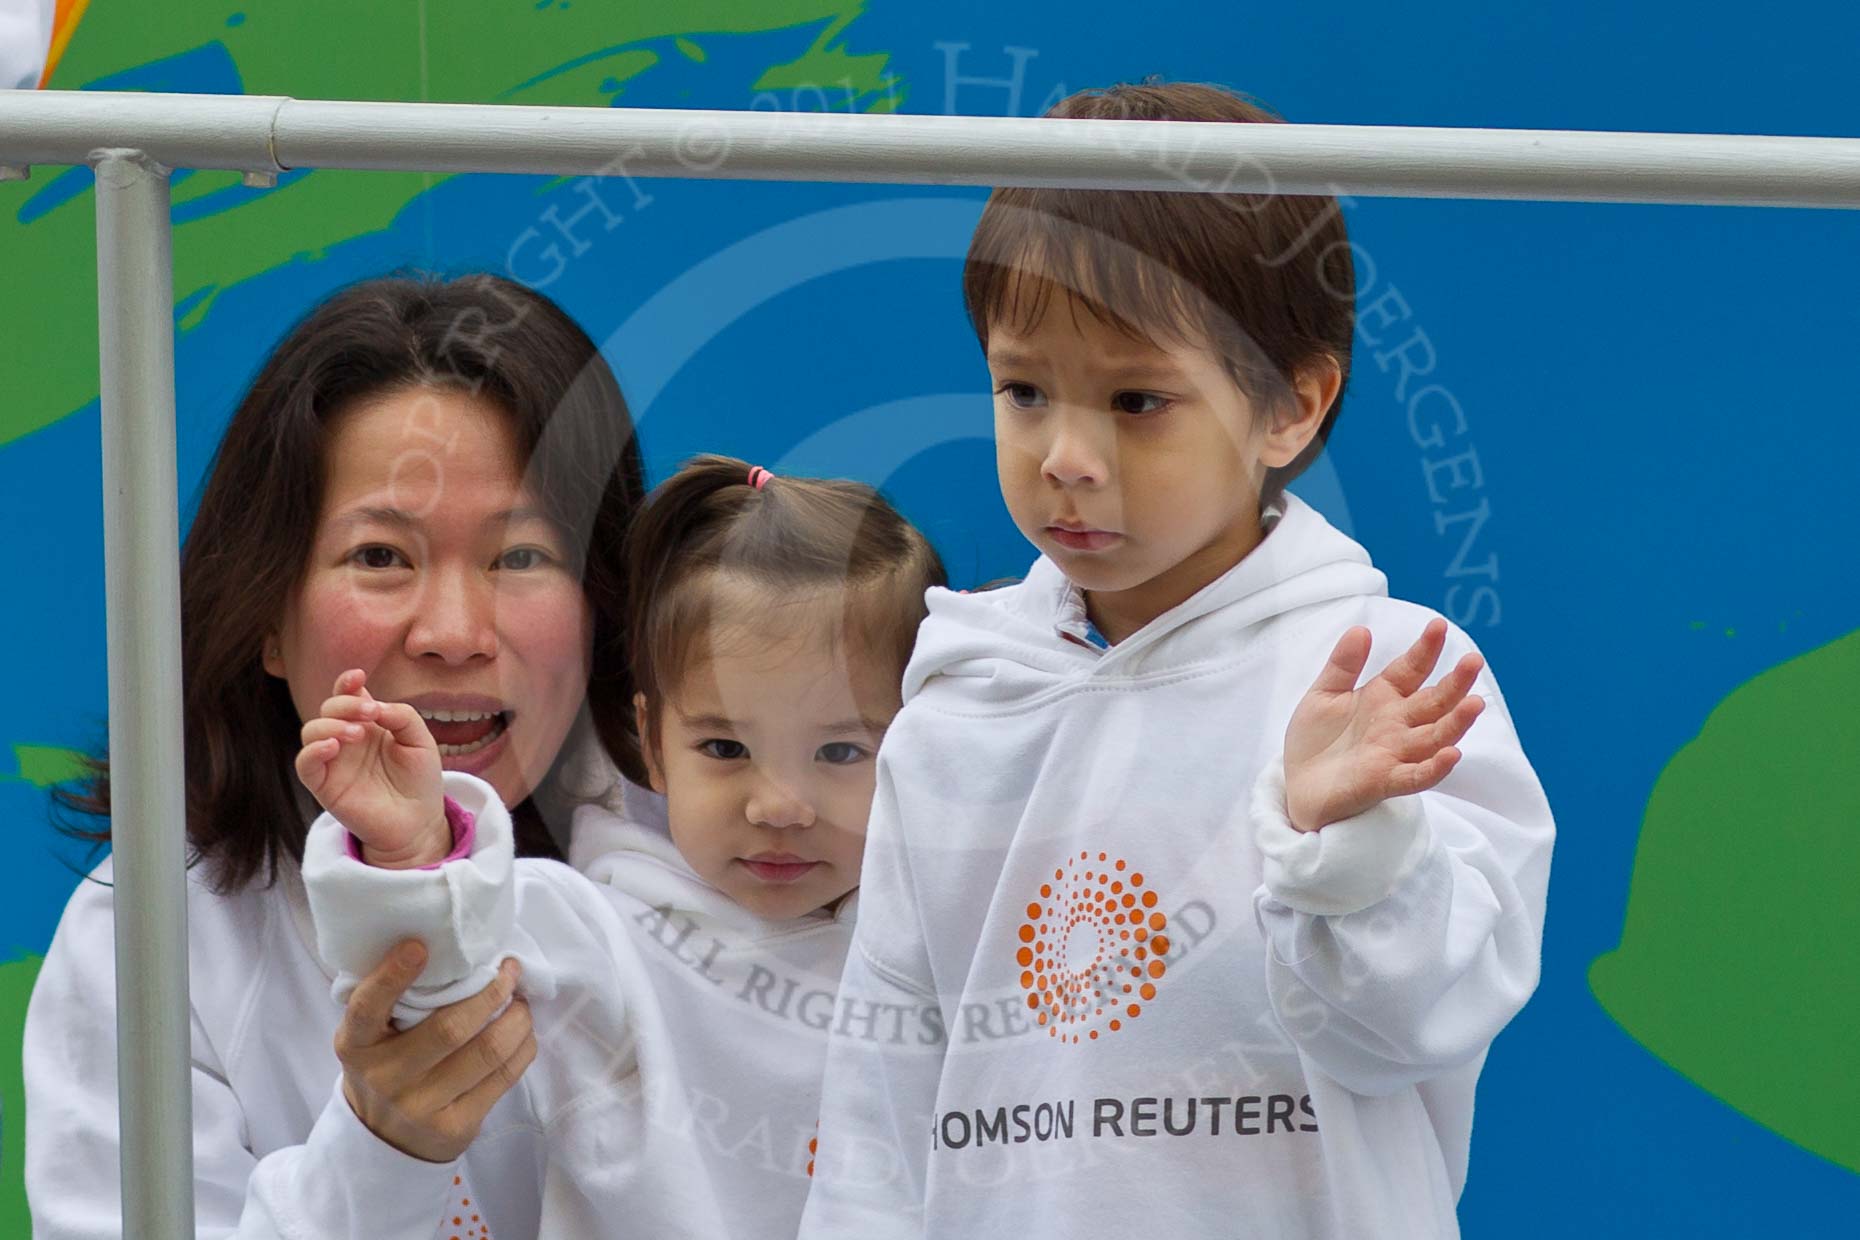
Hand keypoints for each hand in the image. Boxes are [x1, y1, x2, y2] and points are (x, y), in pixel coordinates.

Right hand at [295, 668, 448, 867]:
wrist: (419, 821)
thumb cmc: (420, 779)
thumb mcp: (420, 741)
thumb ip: (402, 716)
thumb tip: (376, 706)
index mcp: (368, 724)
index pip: (347, 695)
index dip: (346, 683)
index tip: (358, 677)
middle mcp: (347, 739)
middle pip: (328, 709)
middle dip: (345, 703)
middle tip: (370, 713)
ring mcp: (334, 762)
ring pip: (311, 732)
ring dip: (330, 725)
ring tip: (357, 734)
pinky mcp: (325, 786)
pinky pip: (305, 764)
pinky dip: (313, 751)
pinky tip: (333, 747)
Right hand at [334, 941, 535, 1162]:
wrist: (384, 1140)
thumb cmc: (386, 1065)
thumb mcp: (371, 1036)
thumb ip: (394, 1001)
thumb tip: (449, 948)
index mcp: (357, 1045)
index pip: (367, 1009)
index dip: (391, 976)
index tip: (419, 946)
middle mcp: (385, 1078)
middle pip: (450, 1029)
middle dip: (491, 993)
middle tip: (509, 971)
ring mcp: (420, 1107)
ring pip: (487, 1052)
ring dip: (517, 1018)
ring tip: (521, 1002)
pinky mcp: (455, 1127)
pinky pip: (503, 1077)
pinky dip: (523, 1046)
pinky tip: (523, 1033)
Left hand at [1283, 618, 1484, 832]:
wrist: (1296, 786)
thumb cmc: (1314, 741)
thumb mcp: (1324, 694)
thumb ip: (1343, 664)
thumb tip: (1361, 628)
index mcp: (1384, 697)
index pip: (1412, 669)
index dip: (1425, 649)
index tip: (1439, 625)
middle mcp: (1397, 724)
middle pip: (1434, 701)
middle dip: (1455, 682)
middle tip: (1473, 660)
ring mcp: (1395, 753)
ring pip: (1435, 736)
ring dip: (1457, 722)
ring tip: (1475, 703)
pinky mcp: (1386, 781)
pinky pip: (1417, 775)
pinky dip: (1435, 767)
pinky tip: (1452, 754)